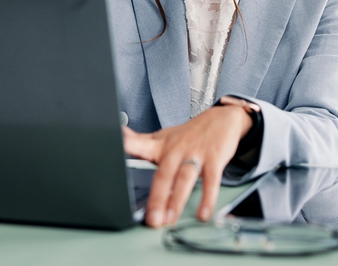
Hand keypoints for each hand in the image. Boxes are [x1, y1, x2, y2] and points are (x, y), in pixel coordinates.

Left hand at [123, 104, 252, 227]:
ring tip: (170, 219)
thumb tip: (119, 135)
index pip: (139, 145)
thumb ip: (139, 141)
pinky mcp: (214, 160)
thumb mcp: (162, 136)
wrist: (221, 119)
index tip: (116, 154)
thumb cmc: (188, 134)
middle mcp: (176, 150)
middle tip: (151, 218)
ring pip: (184, 179)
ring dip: (177, 200)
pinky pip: (210, 181)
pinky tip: (203, 213)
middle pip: (163, 174)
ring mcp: (195, 154)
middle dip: (157, 197)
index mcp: (161, 146)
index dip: (127, 147)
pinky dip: (207, 198)